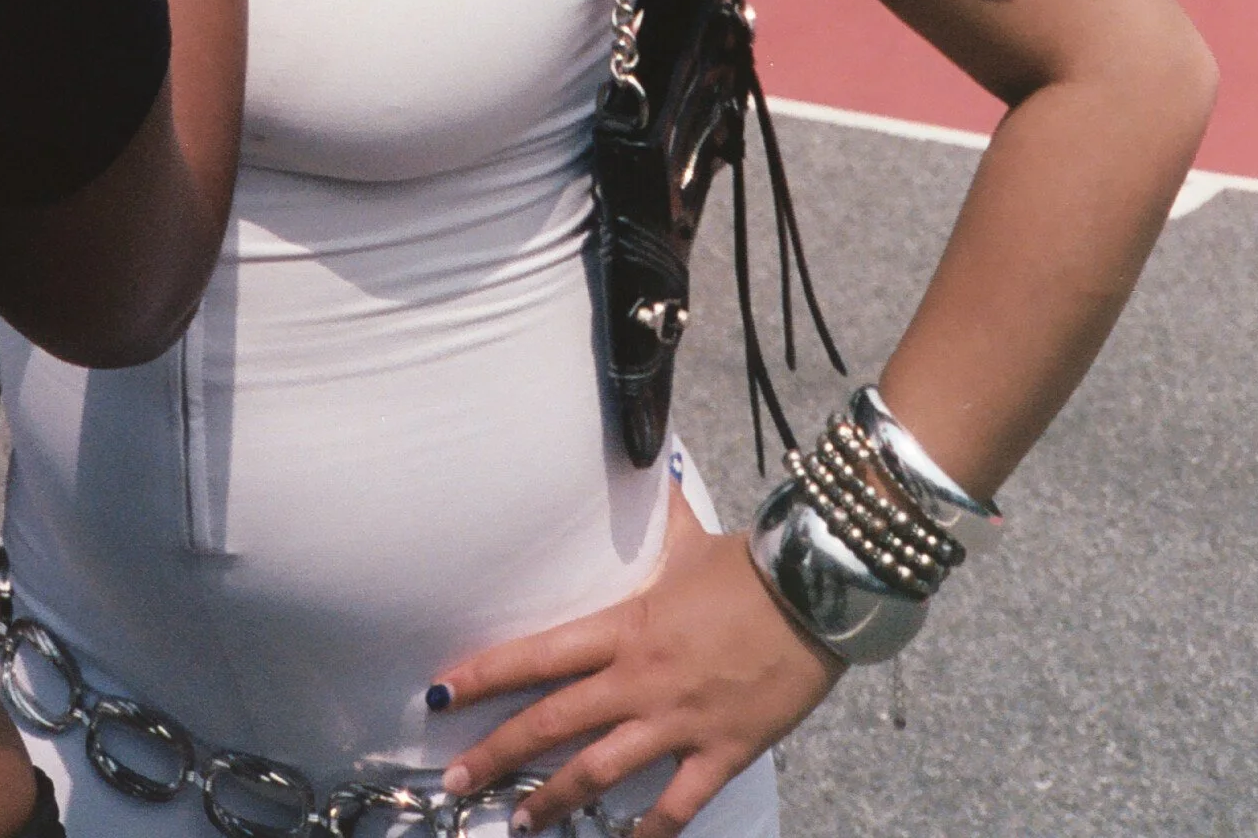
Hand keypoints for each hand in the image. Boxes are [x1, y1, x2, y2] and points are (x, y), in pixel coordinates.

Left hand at [432, 488, 838, 837]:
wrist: (816, 596)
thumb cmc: (749, 567)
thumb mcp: (690, 539)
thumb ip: (658, 514)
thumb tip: (647, 456)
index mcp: (625, 626)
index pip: (538, 654)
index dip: (485, 674)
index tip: (441, 694)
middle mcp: (640, 678)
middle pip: (552, 723)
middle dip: (497, 755)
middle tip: (455, 781)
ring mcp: (678, 720)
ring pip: (600, 772)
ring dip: (554, 801)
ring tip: (519, 824)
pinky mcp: (721, 752)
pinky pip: (677, 805)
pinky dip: (650, 833)